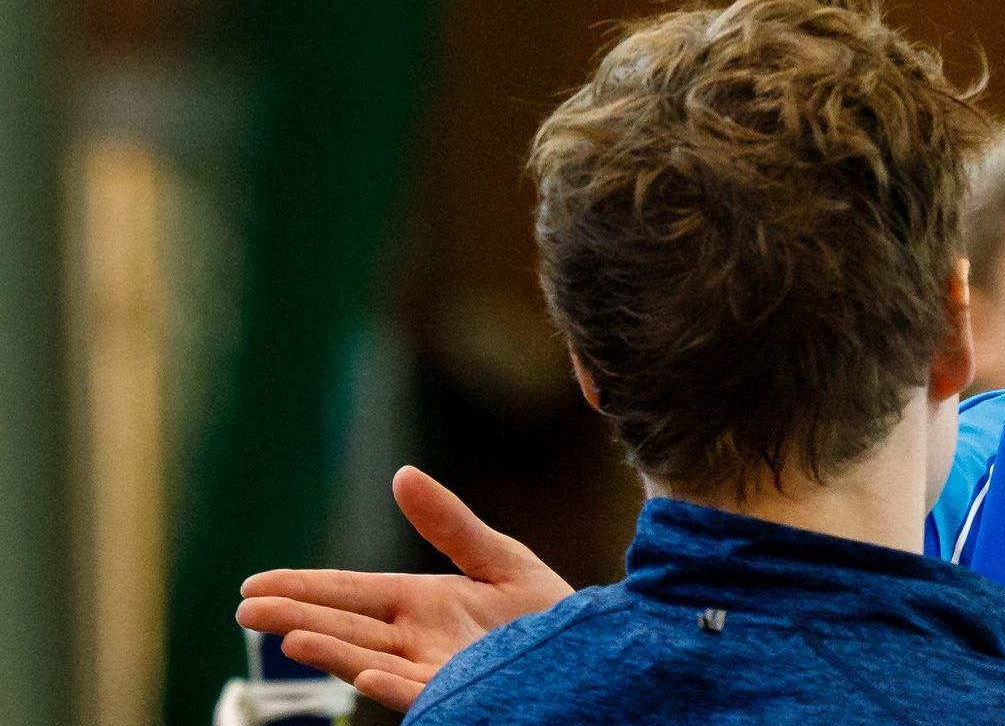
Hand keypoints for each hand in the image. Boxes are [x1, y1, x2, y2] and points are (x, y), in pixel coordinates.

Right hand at [237, 466, 575, 710]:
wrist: (595, 650)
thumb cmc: (545, 612)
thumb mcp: (496, 558)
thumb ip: (449, 523)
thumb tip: (402, 474)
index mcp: (419, 605)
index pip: (349, 595)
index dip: (303, 588)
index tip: (252, 585)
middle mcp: (416, 642)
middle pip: (346, 627)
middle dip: (297, 618)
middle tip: (245, 609)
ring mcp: (434, 673)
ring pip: (371, 662)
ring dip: (332, 652)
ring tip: (289, 639)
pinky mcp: (460, 695)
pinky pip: (421, 693)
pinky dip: (392, 687)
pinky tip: (366, 676)